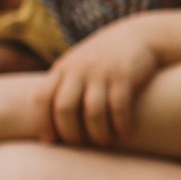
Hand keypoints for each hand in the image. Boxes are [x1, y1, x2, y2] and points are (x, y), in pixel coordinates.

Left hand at [46, 21, 165, 146]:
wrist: (138, 35)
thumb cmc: (103, 60)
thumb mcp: (77, 66)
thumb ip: (62, 87)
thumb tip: (49, 125)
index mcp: (62, 69)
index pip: (42, 98)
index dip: (43, 122)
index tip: (51, 140)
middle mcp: (79, 69)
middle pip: (64, 108)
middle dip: (71, 133)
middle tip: (82, 144)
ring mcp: (102, 71)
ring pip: (92, 111)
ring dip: (98, 134)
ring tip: (105, 142)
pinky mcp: (125, 75)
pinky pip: (119, 107)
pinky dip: (121, 125)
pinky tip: (126, 132)